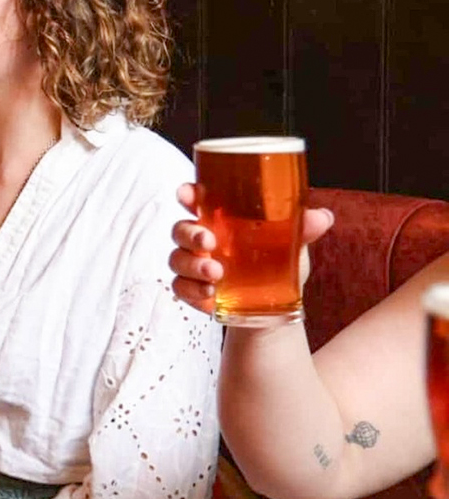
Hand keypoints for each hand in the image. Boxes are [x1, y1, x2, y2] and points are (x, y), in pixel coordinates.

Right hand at [168, 182, 333, 314]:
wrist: (275, 305)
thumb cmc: (276, 263)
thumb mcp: (291, 244)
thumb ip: (302, 228)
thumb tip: (322, 217)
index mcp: (220, 220)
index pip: (197, 201)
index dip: (187, 194)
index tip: (186, 193)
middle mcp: (202, 239)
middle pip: (180, 229)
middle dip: (190, 233)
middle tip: (209, 240)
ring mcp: (194, 265)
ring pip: (176, 258)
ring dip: (192, 264)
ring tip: (216, 273)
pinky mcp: (192, 290)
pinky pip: (180, 286)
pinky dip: (191, 288)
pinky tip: (210, 292)